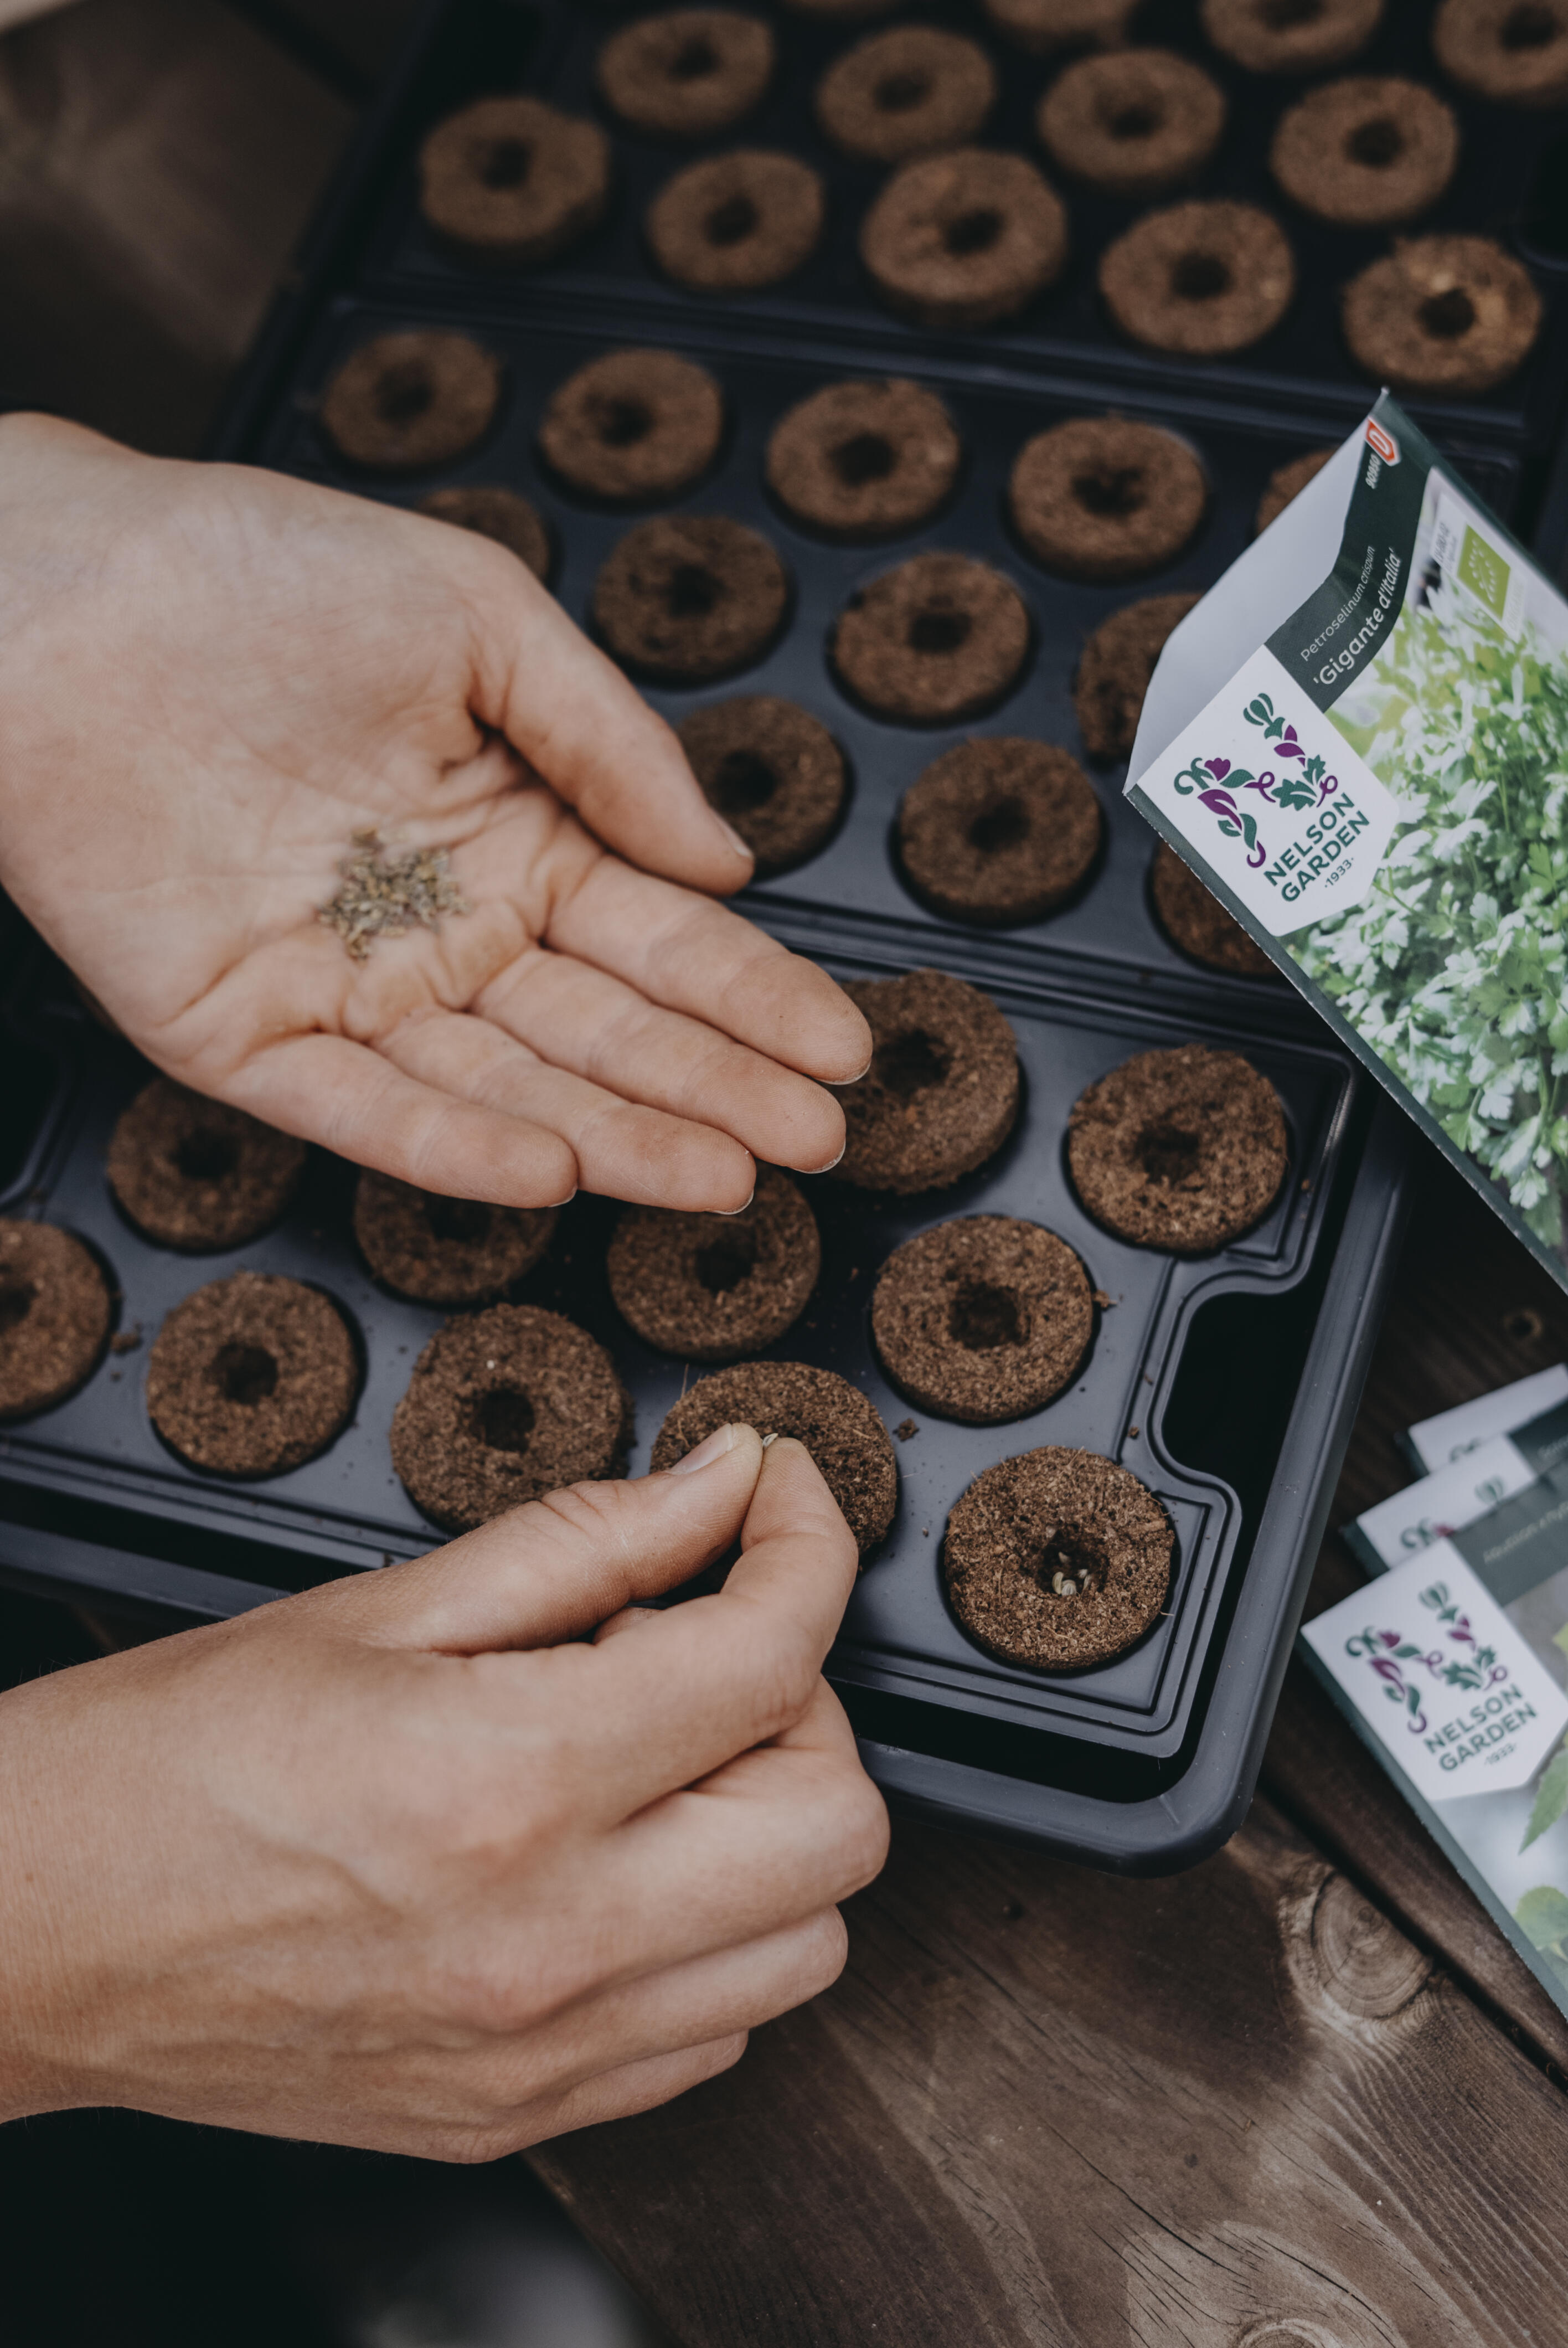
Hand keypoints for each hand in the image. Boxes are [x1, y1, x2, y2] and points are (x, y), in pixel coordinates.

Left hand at [0, 417, 870, 1211]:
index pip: (661, 936)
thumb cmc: (258, 574)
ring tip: (723, 1176)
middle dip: (718, 1087)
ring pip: (507, 1086)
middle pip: (605, 1029)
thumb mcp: (474, 615)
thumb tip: (726, 859)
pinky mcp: (247, 1037)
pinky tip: (553, 1170)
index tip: (840, 1050)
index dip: (755, 995)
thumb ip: (608, 740)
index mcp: (512, 834)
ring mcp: (351, 992)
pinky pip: (362, 1110)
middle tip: (817, 1143)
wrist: (58, 596)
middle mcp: (446, 928)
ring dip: (620, 1134)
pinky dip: (452, 1146)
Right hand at [0, 1427, 886, 2156]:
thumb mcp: (380, 1604)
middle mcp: (551, 1939)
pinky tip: (619, 1862)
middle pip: (838, 1824)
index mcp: (509, 1783)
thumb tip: (724, 1483)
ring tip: (651, 1760)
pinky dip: (711, 1934)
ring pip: (803, 1942)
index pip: (772, 1655)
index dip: (806, 1544)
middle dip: (804, 1704)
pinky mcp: (523, 2112)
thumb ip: (588, 1538)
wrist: (33, 1931)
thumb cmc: (167, 1761)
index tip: (780, 1503)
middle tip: (701, 1646)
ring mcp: (544, 2050)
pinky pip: (715, 2032)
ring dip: (767, 1825)